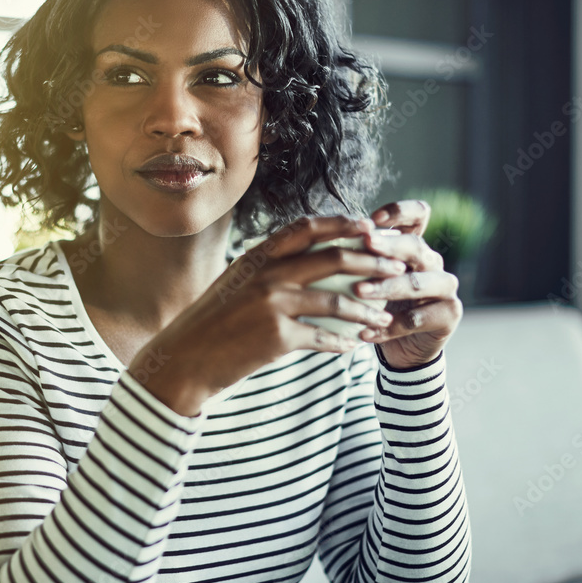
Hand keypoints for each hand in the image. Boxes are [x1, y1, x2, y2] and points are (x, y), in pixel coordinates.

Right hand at [129, 215, 407, 414]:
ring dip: (367, 310)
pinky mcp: (276, 336)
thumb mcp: (234, 283)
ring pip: (337, 301)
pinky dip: (341, 343)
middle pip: (333, 258)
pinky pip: (322, 337)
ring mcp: (272, 304)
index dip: (343, 223)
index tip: (371, 226)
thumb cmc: (210, 323)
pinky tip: (351, 348)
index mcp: (257, 256)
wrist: (184, 359)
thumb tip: (301, 260)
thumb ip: (265, 268)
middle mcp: (266, 274)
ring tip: (384, 318)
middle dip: (373, 262)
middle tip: (397, 269)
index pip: (307, 228)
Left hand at [354, 200, 462, 368]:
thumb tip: (323, 237)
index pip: (419, 215)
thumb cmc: (377, 304)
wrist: (400, 347)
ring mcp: (445, 287)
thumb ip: (356, 257)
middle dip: (388, 245)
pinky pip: (417, 319)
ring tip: (358, 291)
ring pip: (417, 283)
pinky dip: (387, 327)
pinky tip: (364, 332)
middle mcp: (433, 262)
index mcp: (414, 246)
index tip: (373, 219)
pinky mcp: (449, 314)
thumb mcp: (366, 278)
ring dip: (386, 286)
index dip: (400, 211)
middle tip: (365, 243)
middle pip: (416, 246)